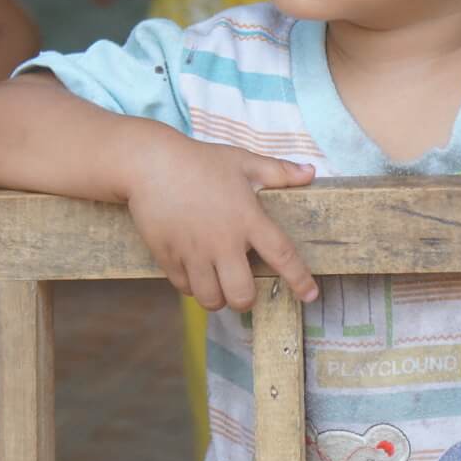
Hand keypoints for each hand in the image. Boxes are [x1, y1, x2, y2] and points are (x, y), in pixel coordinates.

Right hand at [126, 138, 318, 310]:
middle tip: (245, 288)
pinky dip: (193, 287)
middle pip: (242, 294)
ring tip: (219, 284)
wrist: (150, 164)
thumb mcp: (243, 161)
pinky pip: (185, 288)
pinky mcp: (167, 257)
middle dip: (247, 299)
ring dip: (219, 298)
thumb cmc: (200, 161)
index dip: (299, 280)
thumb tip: (310, 173)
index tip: (310, 295)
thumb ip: (278, 171)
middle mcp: (222, 241)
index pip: (282, 256)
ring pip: (211, 299)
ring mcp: (193, 252)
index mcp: (247, 219)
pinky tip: (196, 273)